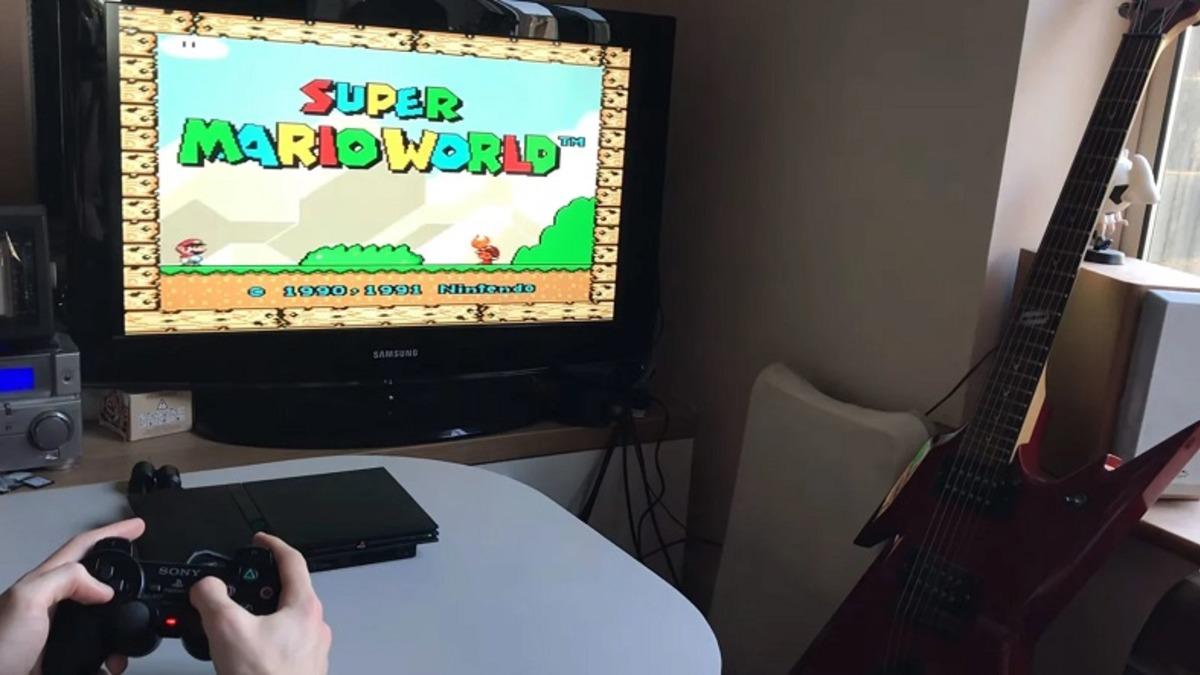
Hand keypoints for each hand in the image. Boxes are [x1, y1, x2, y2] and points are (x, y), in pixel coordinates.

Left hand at [0, 518, 145, 674]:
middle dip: (121, 569)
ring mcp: (56, 632)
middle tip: (141, 567)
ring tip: (134, 622)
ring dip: (121, 618)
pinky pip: (97, 649)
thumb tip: (102, 587)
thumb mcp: (26, 601)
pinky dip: (112, 651)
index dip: (112, 533)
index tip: (137, 527)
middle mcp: (50, 605)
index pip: (83, 547)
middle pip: (94, 577)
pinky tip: (116, 658)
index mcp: (41, 584)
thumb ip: (63, 580)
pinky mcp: (61, 656)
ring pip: (100, 616)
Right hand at [190, 533, 330, 674]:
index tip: (260, 540)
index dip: (273, 544)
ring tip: (238, 626)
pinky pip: (285, 643)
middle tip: (240, 589)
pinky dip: (266, 640)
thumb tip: (205, 586)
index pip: (293, 560)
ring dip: (263, 616)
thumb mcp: (228, 631)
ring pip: (286, 619)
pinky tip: (248, 654)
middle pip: (290, 591)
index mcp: (304, 607)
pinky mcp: (305, 669)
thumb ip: (212, 599)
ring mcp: (312, 649)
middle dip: (262, 587)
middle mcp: (314, 625)